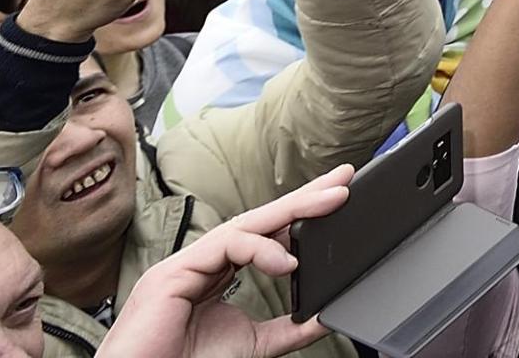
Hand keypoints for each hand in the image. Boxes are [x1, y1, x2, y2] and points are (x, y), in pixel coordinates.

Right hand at [100, 164, 353, 357]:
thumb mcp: (252, 342)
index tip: (338, 197)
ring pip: (246, 223)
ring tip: (332, 205)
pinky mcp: (174, 272)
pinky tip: (287, 262)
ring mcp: (186, 263)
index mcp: (217, 273)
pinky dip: (261, 248)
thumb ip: (288, 328)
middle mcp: (202, 261)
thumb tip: (327, 314)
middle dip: (304, 197)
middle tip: (344, 178)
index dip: (301, 213)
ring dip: (293, 211)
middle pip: (259, 218)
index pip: (265, 233)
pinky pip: (226, 245)